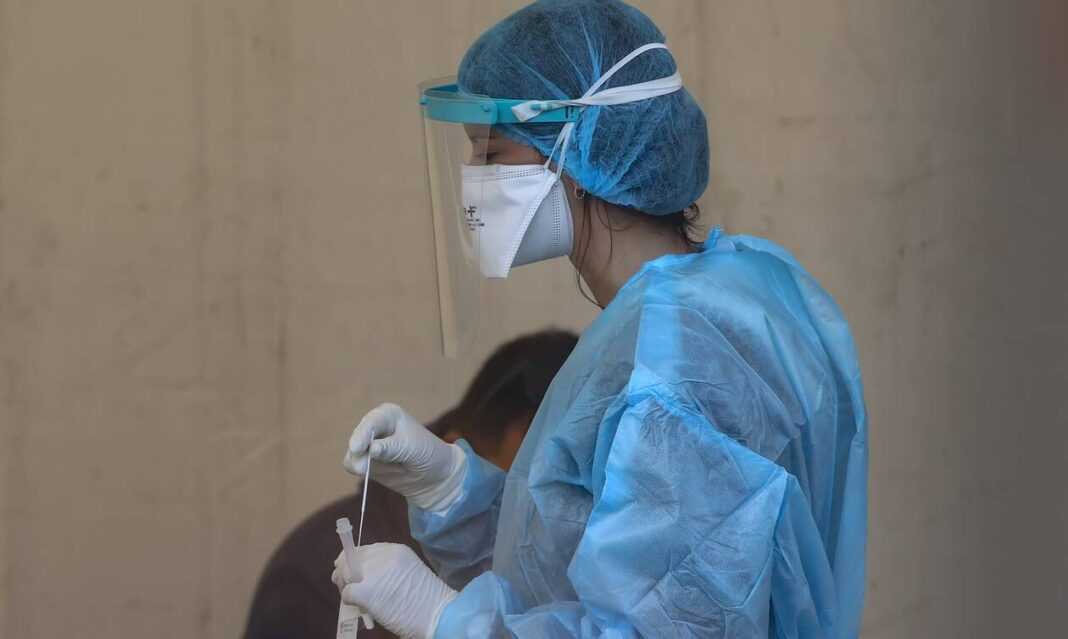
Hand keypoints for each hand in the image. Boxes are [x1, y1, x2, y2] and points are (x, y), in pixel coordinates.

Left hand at [332, 544, 456, 638]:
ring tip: (356, 599)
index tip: (353, 574)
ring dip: (346, 585)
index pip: (364, 550)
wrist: (437, 616)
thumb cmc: (425, 600)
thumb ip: (384, 569)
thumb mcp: (407, 573)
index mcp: (396, 550)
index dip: (355, 562)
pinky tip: (360, 607)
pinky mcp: (366, 591)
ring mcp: (374, 572)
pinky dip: (348, 600)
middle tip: (349, 589)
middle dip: (346, 573)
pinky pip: (347, 592)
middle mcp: (384, 556)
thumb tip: (358, 574)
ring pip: (345, 573)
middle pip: (352, 558)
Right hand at [343, 403, 466, 511]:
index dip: (362, 435)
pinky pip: (352, 466)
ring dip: (364, 465)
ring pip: (352, 454)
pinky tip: (381, 472)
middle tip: (369, 468)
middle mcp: (374, 426)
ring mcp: (367, 444)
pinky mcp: (363, 461)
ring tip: (388, 468)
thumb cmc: (427, 454)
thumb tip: (371, 449)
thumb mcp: (412, 448)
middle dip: (362, 454)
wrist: (434, 476)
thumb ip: (391, 448)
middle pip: (357, 438)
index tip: (357, 448)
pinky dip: (362, 471)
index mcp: (388, 415)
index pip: (371, 422)